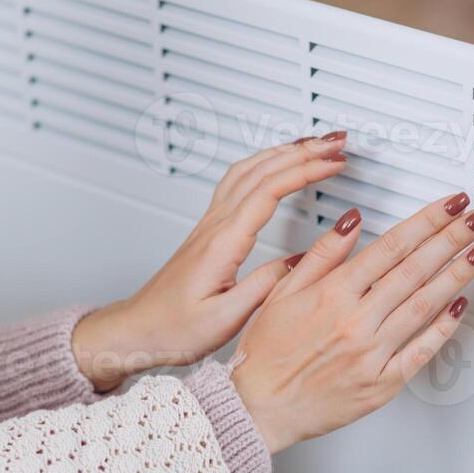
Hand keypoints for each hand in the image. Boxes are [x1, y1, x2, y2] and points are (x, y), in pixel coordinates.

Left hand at [71, 133, 349, 391]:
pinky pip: (237, 182)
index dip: (305, 171)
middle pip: (261, 170)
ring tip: (314, 145)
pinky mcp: (207, 231)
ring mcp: (209, 225)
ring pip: (247, 170)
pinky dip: (264, 164)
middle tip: (336, 143)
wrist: (137, 330)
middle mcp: (214, 226)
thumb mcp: (225, 318)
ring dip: (283, 151)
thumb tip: (301, 262)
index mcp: (222, 243)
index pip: (269, 190)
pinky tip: (274, 165)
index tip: (334, 163)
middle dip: (303, 150)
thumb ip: (265, 287)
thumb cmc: (172, 328)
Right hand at [230, 193, 473, 453]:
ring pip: (425, 305)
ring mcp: (372, 353)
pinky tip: (461, 306)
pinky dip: (444, 327)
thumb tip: (352, 223)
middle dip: (453, 238)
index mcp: (332, 294)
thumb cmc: (265, 356)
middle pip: (416, 269)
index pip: (392, 246)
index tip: (450, 206)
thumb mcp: (282, 293)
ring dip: (458, 274)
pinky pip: (421, 352)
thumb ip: (322, 255)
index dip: (428, 220)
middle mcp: (356, 321)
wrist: (257, 407)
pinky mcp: (381, 384)